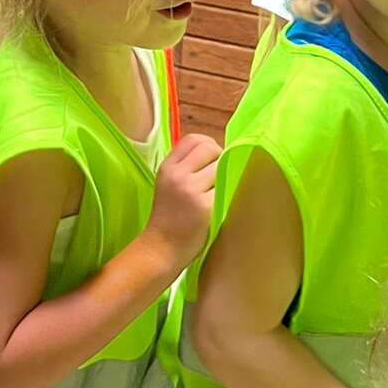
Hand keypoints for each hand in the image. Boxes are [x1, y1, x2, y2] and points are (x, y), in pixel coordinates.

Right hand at [147, 132, 220, 268]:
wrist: (161, 248)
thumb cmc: (168, 218)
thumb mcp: (168, 184)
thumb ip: (186, 167)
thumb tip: (216, 153)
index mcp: (168, 167)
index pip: (194, 139)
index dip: (208, 145)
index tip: (211, 161)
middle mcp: (178, 174)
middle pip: (210, 148)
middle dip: (220, 158)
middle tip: (218, 178)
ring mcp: (191, 189)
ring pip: (221, 167)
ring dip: (224, 177)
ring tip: (217, 192)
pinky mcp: (205, 206)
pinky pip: (225, 188)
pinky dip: (227, 194)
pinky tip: (219, 205)